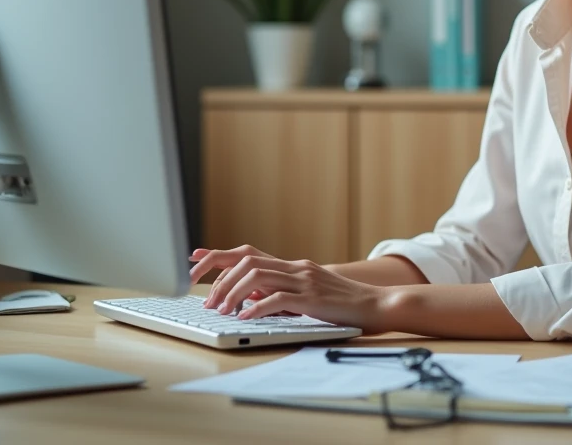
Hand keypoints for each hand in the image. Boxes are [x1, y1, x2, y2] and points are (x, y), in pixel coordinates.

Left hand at [188, 246, 387, 331]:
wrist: (376, 304)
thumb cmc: (342, 304)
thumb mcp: (308, 294)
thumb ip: (282, 291)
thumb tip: (250, 298)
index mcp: (293, 265)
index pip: (248, 252)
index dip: (219, 255)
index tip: (194, 260)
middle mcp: (296, 267)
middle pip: (247, 261)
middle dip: (219, 278)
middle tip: (206, 300)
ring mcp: (304, 280)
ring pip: (257, 277)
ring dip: (233, 294)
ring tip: (222, 311)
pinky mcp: (312, 298)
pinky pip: (277, 299)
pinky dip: (256, 308)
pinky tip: (244, 318)